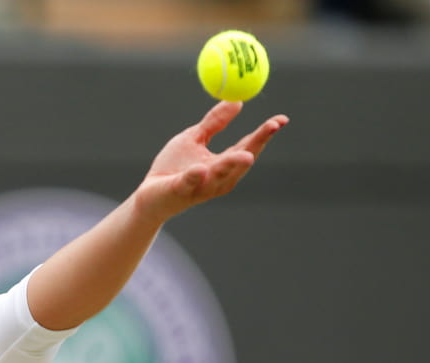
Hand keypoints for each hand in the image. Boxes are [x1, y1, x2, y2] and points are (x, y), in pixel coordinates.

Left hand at [132, 101, 288, 223]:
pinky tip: (200, 169)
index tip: (281, 119)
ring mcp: (200, 187)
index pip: (249, 147)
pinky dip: (195, 176)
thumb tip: (237, 101)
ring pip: (220, 174)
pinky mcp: (180, 191)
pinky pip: (189, 182)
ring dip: (233, 163)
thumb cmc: (173, 167)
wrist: (149, 195)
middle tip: (272, 127)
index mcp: (223, 164)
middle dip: (258, 144)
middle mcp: (218, 178)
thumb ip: (214, 122)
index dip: (265, 133)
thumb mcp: (194, 138)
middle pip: (242, 160)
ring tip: (247, 154)